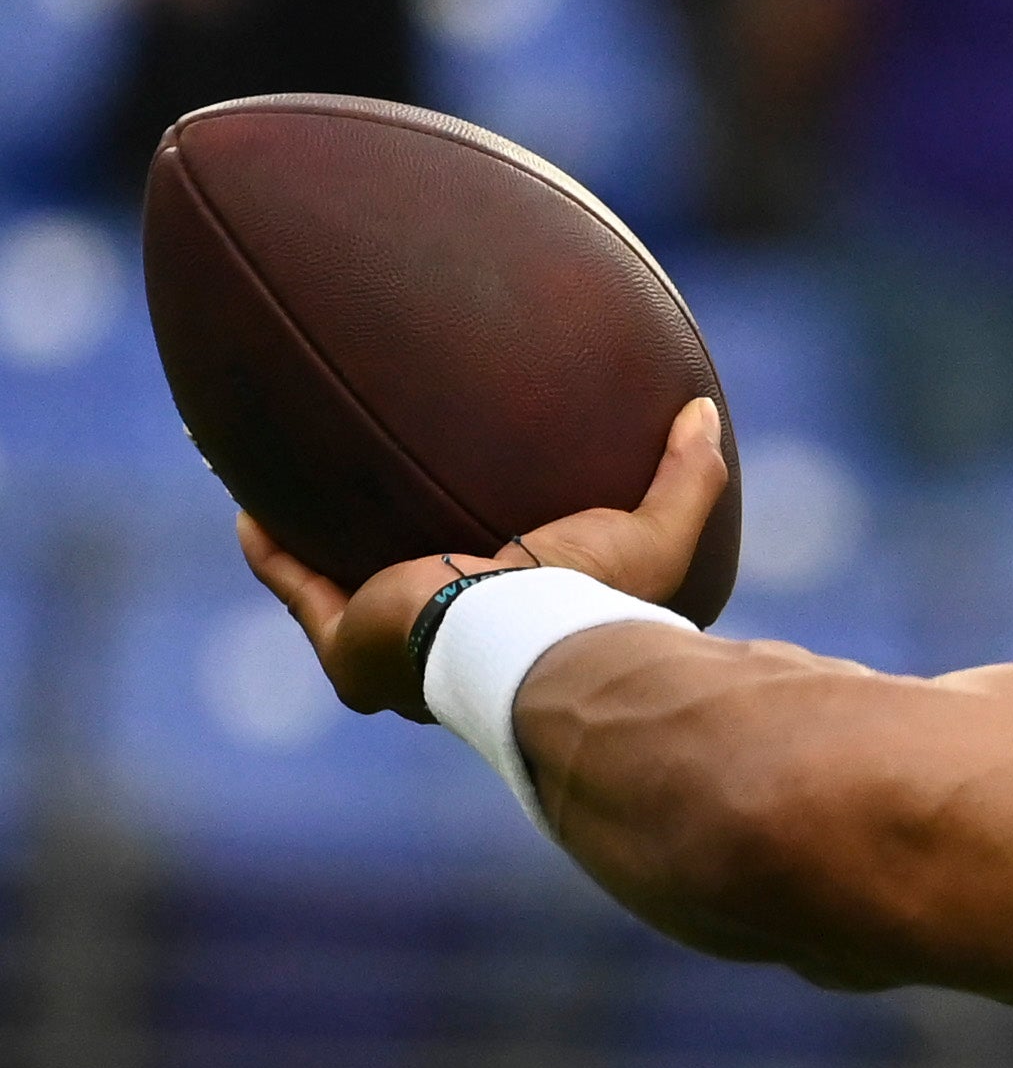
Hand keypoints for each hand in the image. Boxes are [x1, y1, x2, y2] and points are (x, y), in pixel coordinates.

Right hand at [240, 398, 729, 719]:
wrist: (530, 642)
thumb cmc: (596, 600)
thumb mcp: (654, 535)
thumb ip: (687, 478)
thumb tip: (707, 414)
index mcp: (513, 635)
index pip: (490, 604)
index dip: (478, 568)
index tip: (473, 529)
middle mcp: (446, 654)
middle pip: (409, 599)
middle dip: (390, 561)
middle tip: (383, 507)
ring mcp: (391, 651)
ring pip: (340, 595)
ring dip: (318, 551)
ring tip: (298, 501)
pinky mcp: (347, 641)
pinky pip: (297, 587)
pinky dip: (273, 551)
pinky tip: (250, 509)